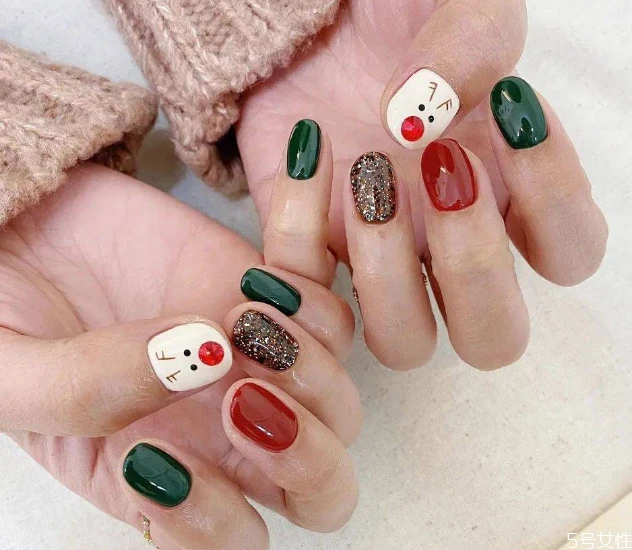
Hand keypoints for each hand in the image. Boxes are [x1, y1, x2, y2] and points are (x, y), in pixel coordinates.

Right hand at [0, 164, 360, 547]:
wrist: (23, 219)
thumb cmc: (2, 309)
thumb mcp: (6, 370)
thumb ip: (81, 390)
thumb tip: (194, 361)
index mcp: (156, 470)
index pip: (229, 541)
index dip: (213, 522)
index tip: (152, 453)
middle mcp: (219, 426)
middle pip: (321, 486)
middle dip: (306, 455)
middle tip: (239, 396)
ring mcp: (254, 359)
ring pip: (340, 397)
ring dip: (313, 365)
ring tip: (244, 314)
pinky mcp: (268, 290)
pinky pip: (331, 304)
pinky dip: (314, 290)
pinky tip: (261, 271)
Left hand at [237, 0, 607, 369]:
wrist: (313, 25)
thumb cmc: (400, 17)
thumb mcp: (458, 4)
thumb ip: (474, 43)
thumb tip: (426, 118)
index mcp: (511, 197)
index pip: (571, 251)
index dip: (553, 197)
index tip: (506, 115)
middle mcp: (449, 248)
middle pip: (493, 336)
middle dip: (473, 265)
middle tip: (442, 171)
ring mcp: (379, 260)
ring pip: (403, 343)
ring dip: (387, 274)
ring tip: (367, 176)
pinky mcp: (310, 252)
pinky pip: (306, 290)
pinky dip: (299, 226)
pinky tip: (307, 147)